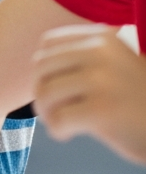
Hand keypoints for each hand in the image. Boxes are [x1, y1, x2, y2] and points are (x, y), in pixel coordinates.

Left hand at [33, 24, 145, 164]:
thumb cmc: (143, 100)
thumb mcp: (117, 64)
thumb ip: (85, 58)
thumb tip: (37, 64)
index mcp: (102, 38)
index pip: (48, 43)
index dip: (45, 67)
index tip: (56, 85)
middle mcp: (100, 53)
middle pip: (41, 67)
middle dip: (41, 91)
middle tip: (55, 110)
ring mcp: (102, 80)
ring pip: (44, 92)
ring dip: (47, 112)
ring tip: (61, 123)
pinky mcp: (103, 110)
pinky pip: (58, 118)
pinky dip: (57, 129)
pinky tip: (68, 134)